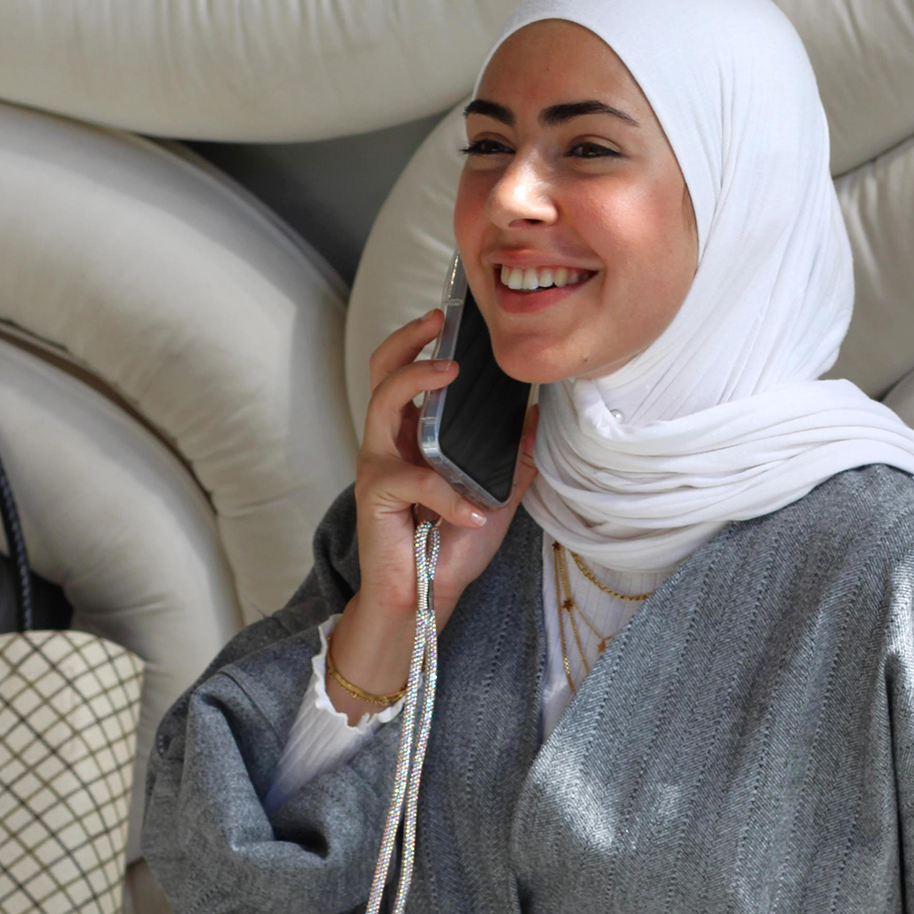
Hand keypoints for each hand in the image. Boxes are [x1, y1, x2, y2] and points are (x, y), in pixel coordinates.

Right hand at [330, 308, 538, 718]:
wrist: (427, 597)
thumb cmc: (454, 545)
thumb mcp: (498, 497)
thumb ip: (515, 461)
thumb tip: (537, 419)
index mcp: (415, 435)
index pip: (407, 373)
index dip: (422, 340)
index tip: (452, 316)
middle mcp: (390, 442)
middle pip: (380, 370)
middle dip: (408, 339)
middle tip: (439, 321)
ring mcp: (379, 466)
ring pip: (383, 403)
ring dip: (417, 380)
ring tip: (450, 373)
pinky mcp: (377, 496)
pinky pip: (414, 480)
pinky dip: (448, 496)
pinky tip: (473, 516)